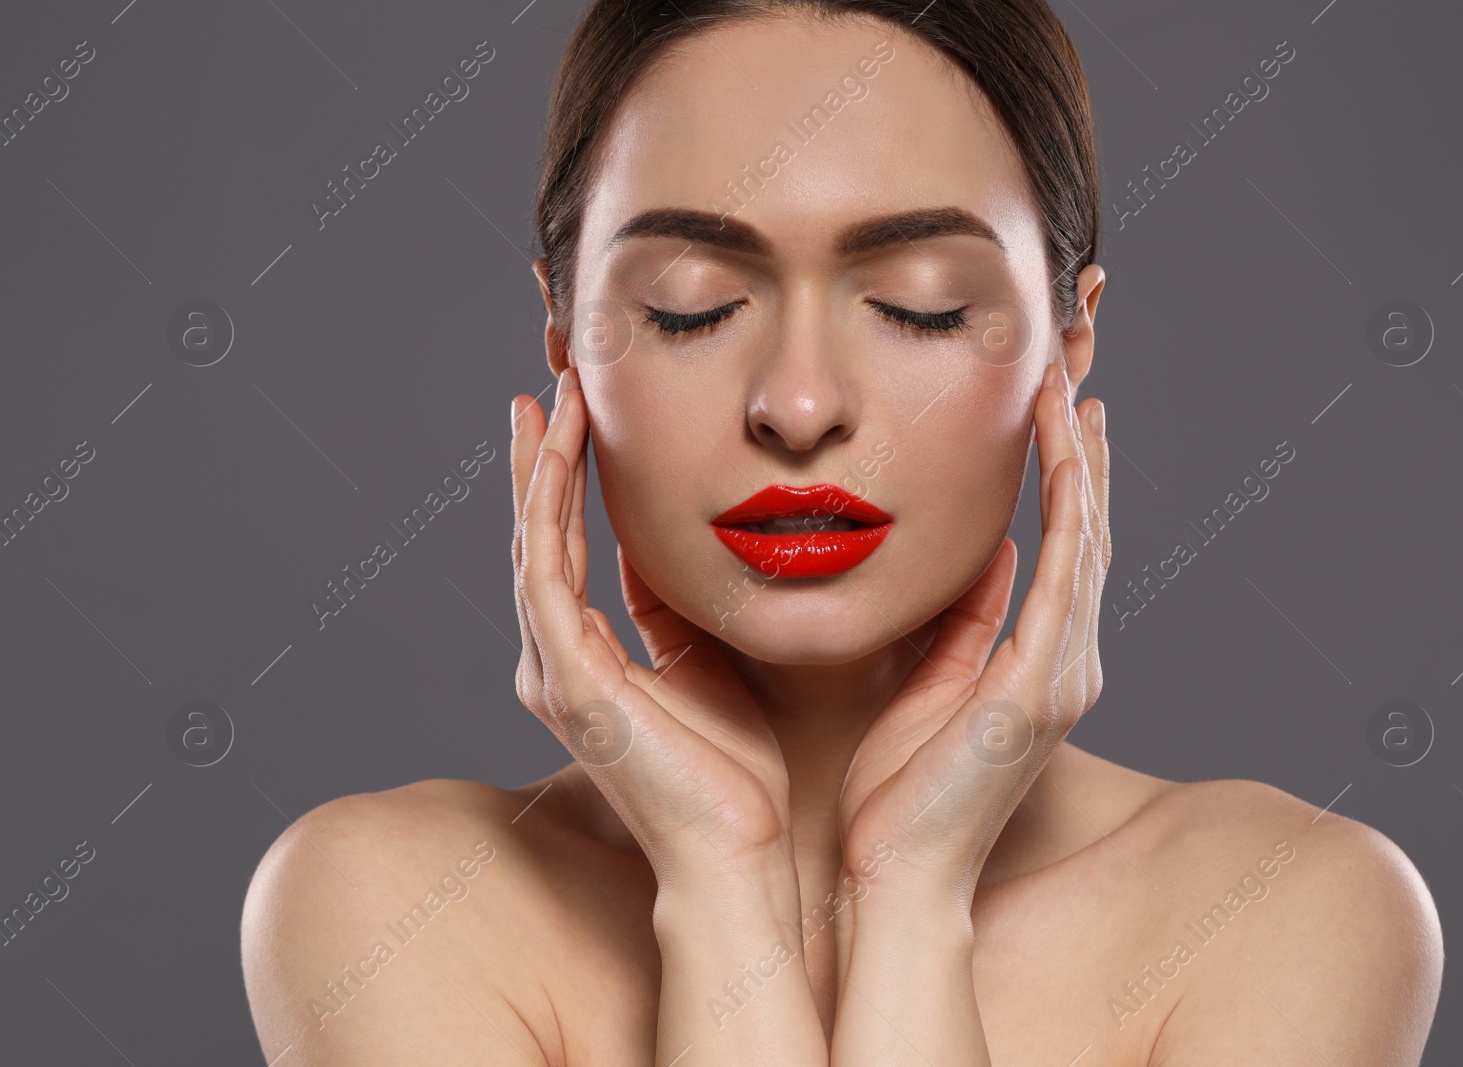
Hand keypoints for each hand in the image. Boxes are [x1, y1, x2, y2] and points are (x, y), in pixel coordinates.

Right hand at [510, 369, 797, 893]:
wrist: (740, 854)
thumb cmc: (738, 776)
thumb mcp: (714, 664)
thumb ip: (685, 608)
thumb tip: (686, 548)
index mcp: (591, 661)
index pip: (571, 548)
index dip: (573, 481)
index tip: (585, 414)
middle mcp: (559, 661)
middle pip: (540, 535)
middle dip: (547, 458)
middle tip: (554, 383)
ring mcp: (555, 670)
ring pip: (534, 541)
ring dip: (543, 465)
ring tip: (552, 396)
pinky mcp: (567, 678)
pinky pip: (547, 569)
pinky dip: (548, 504)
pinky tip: (558, 449)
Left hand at [835, 361, 1109, 899]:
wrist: (895, 874)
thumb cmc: (897, 792)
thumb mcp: (930, 683)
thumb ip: (965, 620)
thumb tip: (992, 554)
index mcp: (1039, 662)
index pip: (1063, 545)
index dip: (1064, 472)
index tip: (1052, 403)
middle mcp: (1068, 662)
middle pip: (1088, 531)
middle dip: (1082, 449)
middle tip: (1072, 369)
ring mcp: (1063, 675)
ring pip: (1087, 542)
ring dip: (1081, 462)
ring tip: (1072, 389)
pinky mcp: (1040, 689)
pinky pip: (1064, 579)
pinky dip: (1070, 512)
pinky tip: (1068, 455)